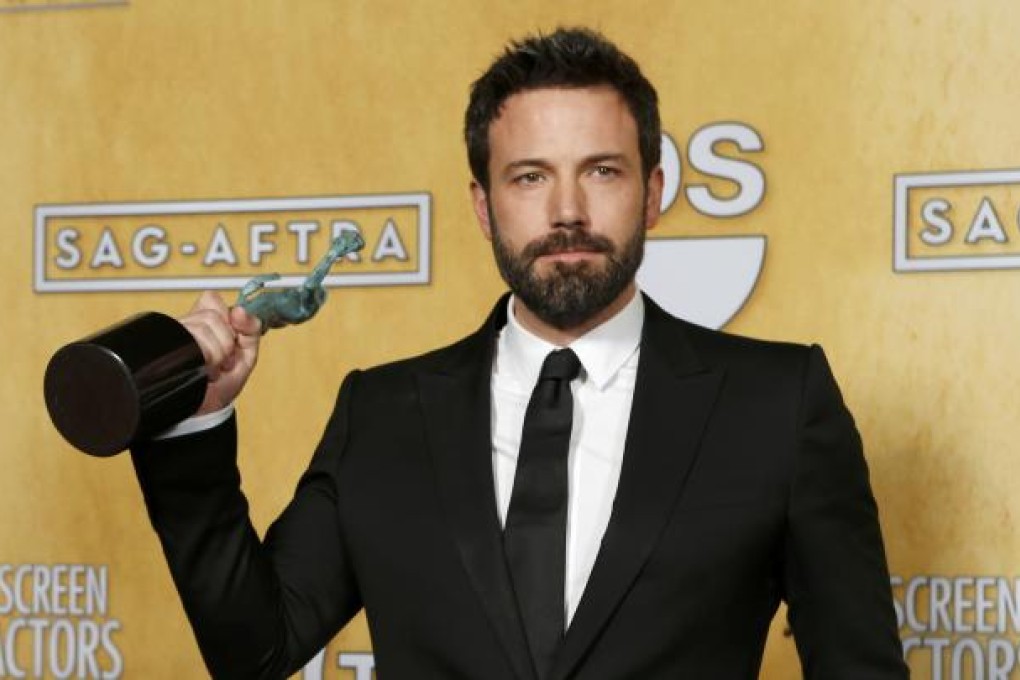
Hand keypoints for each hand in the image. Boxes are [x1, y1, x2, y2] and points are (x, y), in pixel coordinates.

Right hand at [179, 291, 261, 414]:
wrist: (204, 409)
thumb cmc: (222, 382)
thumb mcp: (247, 354)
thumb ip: (251, 328)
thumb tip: (239, 310)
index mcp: (205, 322)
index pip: (211, 299)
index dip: (228, 320)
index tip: (232, 341)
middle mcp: (187, 326)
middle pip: (211, 315)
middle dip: (225, 342)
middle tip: (222, 359)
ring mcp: (176, 336)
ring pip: (203, 325)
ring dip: (217, 353)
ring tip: (212, 366)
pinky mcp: (169, 346)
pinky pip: (193, 339)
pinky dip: (208, 357)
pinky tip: (205, 368)